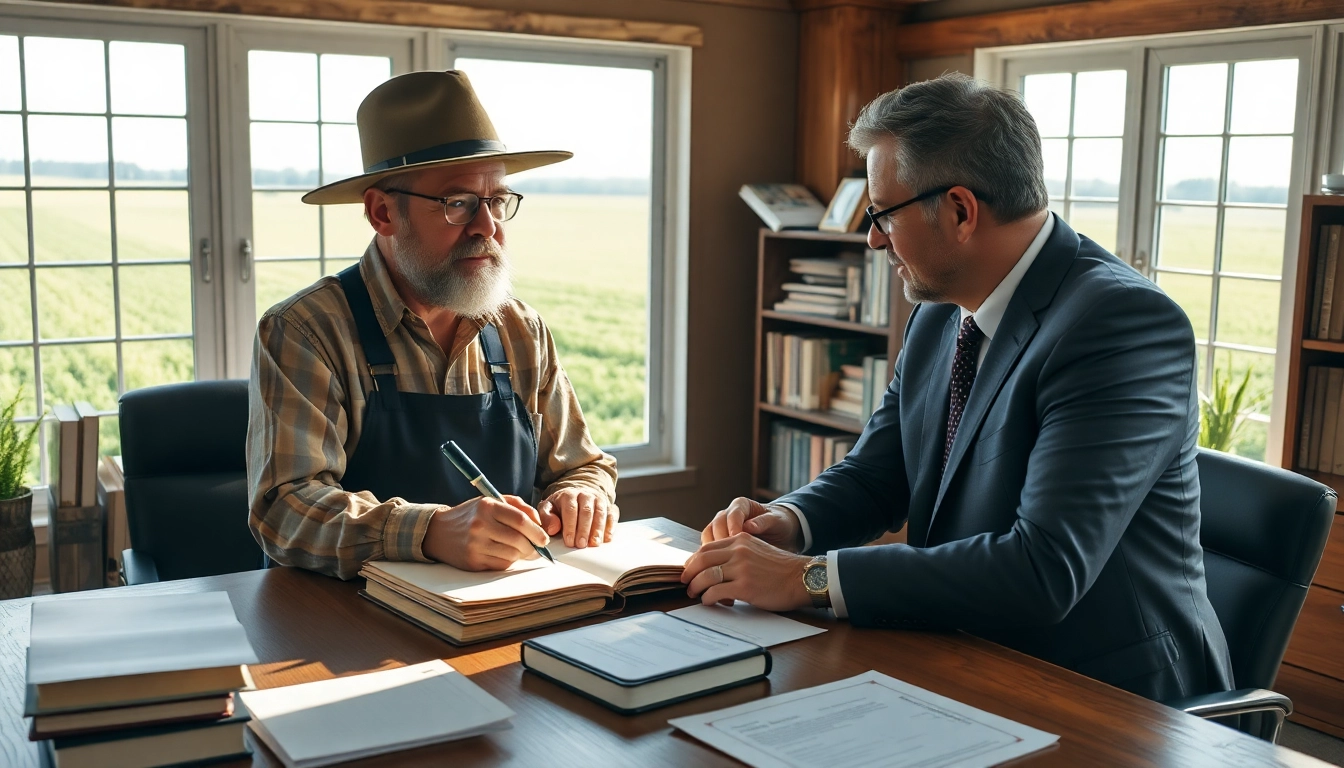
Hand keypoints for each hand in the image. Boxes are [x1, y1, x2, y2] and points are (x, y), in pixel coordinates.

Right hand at [422, 495, 549, 570]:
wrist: (438, 532)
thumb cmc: (471, 515)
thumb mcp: (491, 501)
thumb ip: (518, 506)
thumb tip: (539, 523)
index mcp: (487, 507)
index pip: (520, 520)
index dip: (537, 531)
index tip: (544, 538)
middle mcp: (480, 525)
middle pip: (518, 540)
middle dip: (533, 547)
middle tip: (538, 549)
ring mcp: (475, 545)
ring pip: (511, 555)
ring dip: (522, 555)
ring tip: (522, 551)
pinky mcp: (472, 562)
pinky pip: (500, 565)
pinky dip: (508, 561)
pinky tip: (505, 555)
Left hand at [538, 488, 616, 547]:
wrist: (577, 495)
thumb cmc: (561, 506)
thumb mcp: (548, 508)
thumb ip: (546, 518)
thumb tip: (553, 529)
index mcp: (569, 494)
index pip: (570, 509)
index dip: (570, 526)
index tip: (569, 541)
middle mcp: (585, 494)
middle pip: (586, 511)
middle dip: (584, 529)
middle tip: (581, 545)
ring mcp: (599, 499)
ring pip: (600, 513)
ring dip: (597, 530)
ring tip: (594, 544)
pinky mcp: (609, 506)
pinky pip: (612, 515)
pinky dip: (611, 527)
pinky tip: (607, 538)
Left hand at [680, 533, 811, 610]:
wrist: (801, 578)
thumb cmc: (780, 569)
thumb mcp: (757, 550)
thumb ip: (737, 553)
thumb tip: (714, 566)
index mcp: (740, 540)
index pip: (707, 548)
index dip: (693, 560)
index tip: (690, 570)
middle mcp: (739, 551)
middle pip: (702, 560)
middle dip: (690, 573)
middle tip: (686, 583)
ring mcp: (742, 569)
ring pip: (706, 576)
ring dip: (696, 587)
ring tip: (695, 594)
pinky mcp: (745, 587)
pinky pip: (716, 592)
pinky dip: (708, 598)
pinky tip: (709, 601)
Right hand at [703, 497, 802, 551]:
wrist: (779, 532)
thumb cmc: (779, 523)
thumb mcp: (776, 521)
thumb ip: (764, 522)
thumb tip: (749, 526)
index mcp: (742, 504)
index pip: (733, 514)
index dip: (733, 526)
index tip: (736, 538)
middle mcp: (728, 513)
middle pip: (717, 524)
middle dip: (720, 539)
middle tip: (727, 553)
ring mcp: (722, 526)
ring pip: (709, 534)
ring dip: (711, 548)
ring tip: (721, 561)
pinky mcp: (719, 539)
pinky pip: (709, 545)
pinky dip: (711, 555)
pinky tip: (717, 565)